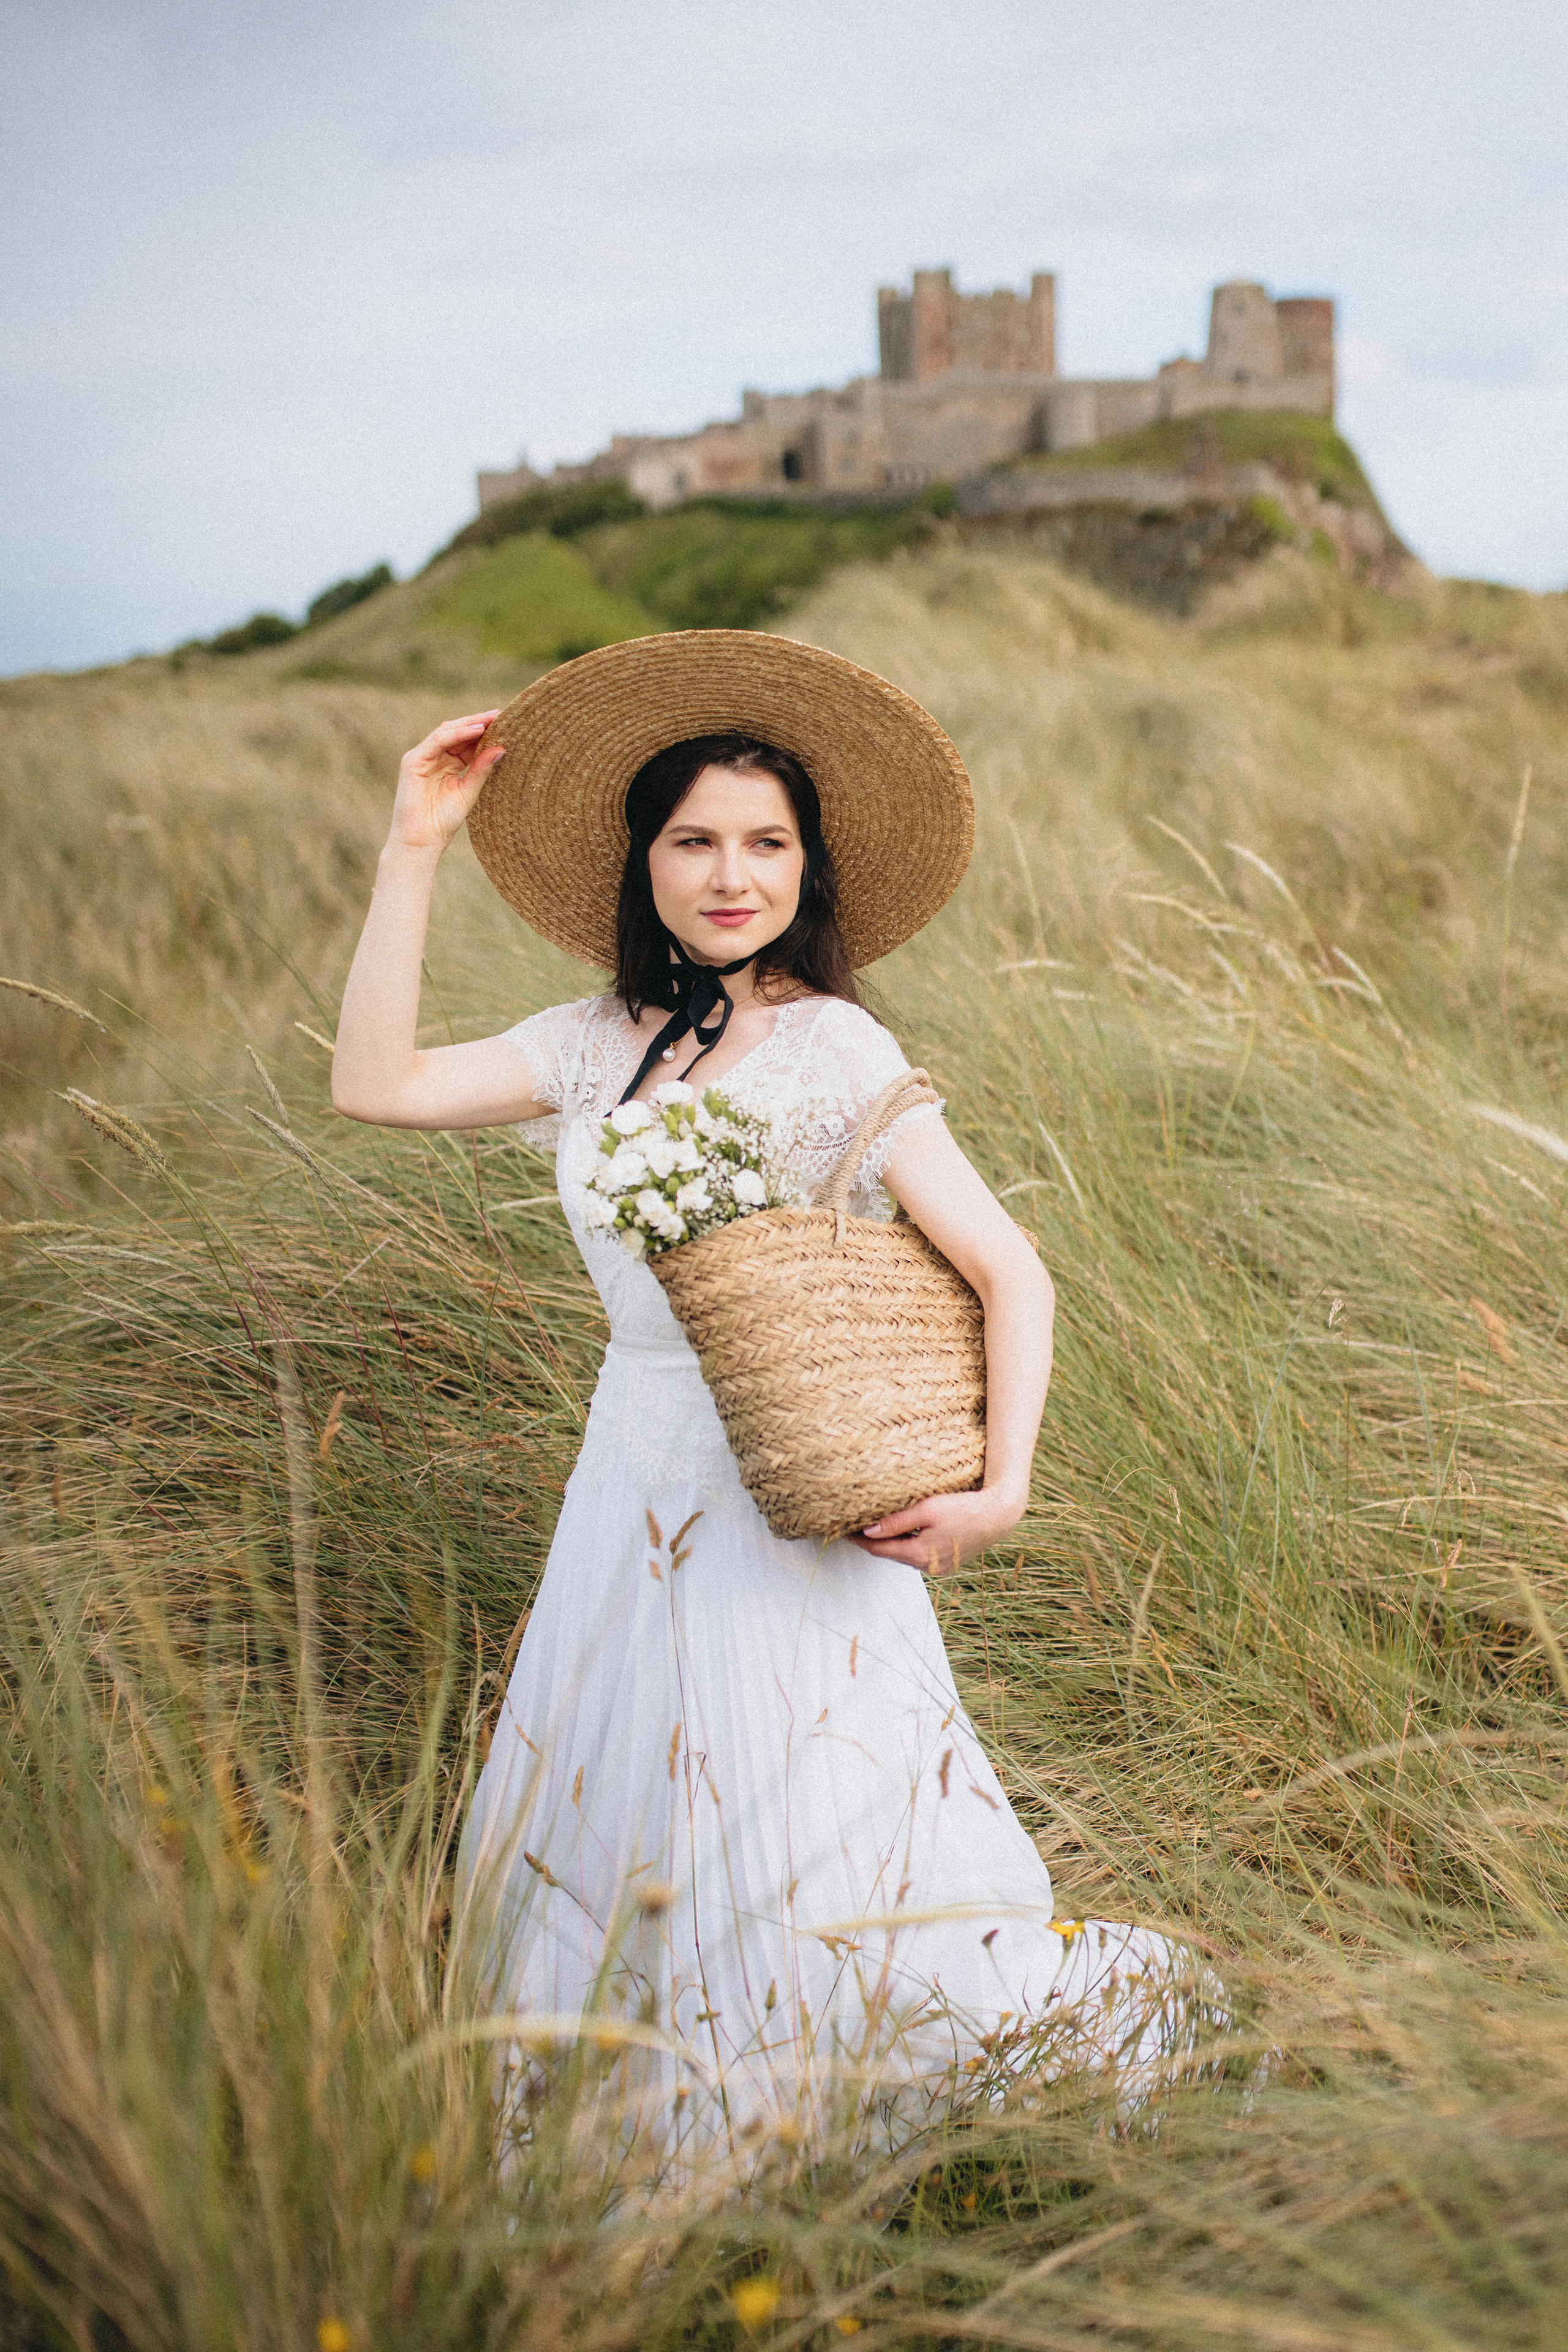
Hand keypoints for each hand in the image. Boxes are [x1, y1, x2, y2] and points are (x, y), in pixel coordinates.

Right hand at [387, 712, 505, 854]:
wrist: (420, 842)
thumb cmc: (443, 822)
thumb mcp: (468, 792)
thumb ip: (481, 769)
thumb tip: (502, 749)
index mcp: (448, 764)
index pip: (467, 742)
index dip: (485, 732)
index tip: (507, 724)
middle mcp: (434, 757)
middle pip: (458, 732)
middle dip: (479, 723)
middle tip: (502, 714)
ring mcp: (422, 757)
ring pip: (447, 732)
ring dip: (470, 724)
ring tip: (493, 718)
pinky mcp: (412, 760)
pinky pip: (437, 740)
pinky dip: (457, 733)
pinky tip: (477, 730)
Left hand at [850, 1486, 1025, 1573]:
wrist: (998, 1516)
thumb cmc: (963, 1508)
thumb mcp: (926, 1510)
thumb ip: (896, 1521)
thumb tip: (868, 1530)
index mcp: (917, 1554)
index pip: (877, 1548)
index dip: (858, 1539)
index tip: (842, 1529)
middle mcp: (925, 1567)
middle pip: (889, 1553)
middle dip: (872, 1541)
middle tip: (854, 1526)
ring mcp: (938, 1567)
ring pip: (905, 1554)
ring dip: (891, 1543)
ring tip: (876, 1528)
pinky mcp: (948, 1563)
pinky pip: (920, 1555)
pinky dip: (908, 1545)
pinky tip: (906, 1532)